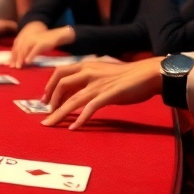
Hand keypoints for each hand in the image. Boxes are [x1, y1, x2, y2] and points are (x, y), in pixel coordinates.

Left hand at [10, 23, 73, 68]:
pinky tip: (27, 62)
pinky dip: (30, 56)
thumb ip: (27, 51)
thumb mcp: (34, 45)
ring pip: (24, 50)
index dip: (12, 56)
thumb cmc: (45, 42)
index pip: (16, 48)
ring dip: (20, 58)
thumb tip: (21, 60)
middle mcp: (28, 38)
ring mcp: (34, 40)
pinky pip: (34, 50)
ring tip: (18, 66)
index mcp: (25, 38)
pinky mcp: (41, 43)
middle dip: (15, 58)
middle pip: (19, 49)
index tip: (8, 64)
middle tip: (12, 67)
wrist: (57, 35)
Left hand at [41, 57, 163, 129]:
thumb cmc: (127, 76)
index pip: (60, 73)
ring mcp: (98, 84)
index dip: (49, 86)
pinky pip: (90, 108)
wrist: (148, 74)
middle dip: (51, 100)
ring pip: (72, 99)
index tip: (45, 100)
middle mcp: (89, 72)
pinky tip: (73, 127)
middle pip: (61, 85)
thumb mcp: (102, 73)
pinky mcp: (108, 95)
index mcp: (86, 65)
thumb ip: (88, 79)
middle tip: (47, 114)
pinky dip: (80, 118)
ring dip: (59, 113)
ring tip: (50, 124)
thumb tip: (75, 92)